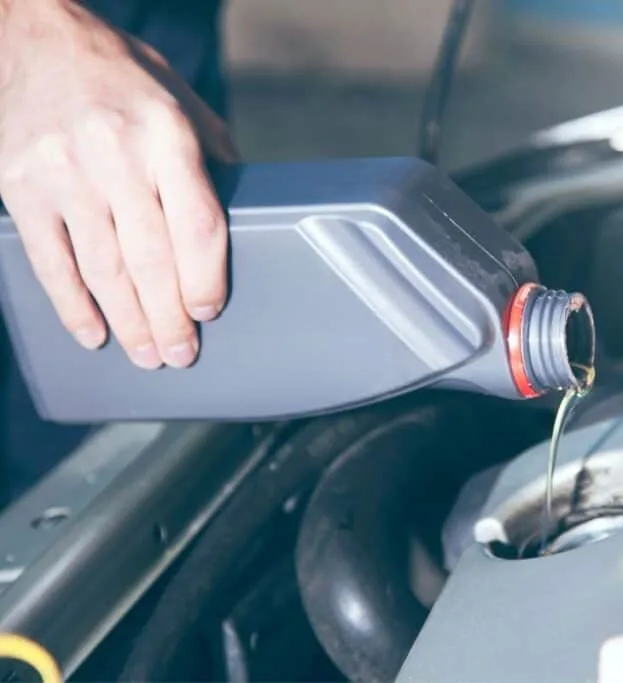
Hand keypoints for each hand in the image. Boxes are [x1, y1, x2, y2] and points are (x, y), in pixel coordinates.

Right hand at [0, 0, 237, 368]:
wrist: (29, 34)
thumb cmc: (117, 72)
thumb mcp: (180, 98)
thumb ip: (213, 154)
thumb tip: (243, 205)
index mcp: (166, 135)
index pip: (198, 225)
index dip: (207, 278)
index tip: (210, 311)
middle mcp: (116, 156)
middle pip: (151, 259)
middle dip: (170, 317)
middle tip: (182, 355)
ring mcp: (63, 173)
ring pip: (103, 268)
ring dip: (128, 321)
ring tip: (148, 354)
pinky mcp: (20, 187)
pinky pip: (51, 260)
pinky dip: (72, 305)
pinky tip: (93, 334)